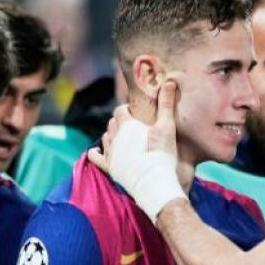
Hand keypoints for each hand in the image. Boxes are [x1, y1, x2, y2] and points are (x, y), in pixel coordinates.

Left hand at [86, 83, 185, 220]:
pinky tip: (96, 151)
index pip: (120, 110)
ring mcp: (110, 153)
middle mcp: (114, 137)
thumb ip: (166, 104)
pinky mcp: (110, 168)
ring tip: (122, 137)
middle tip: (133, 125)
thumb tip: (169, 81)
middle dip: (120, 121)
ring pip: (106, 137)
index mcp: (126, 125)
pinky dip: (95, 152)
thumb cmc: (162, 154)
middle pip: (112, 123)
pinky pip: (95, 157)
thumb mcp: (167, 127)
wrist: (155, 183)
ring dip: (112, 135)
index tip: (138, 113)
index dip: (128, 110)